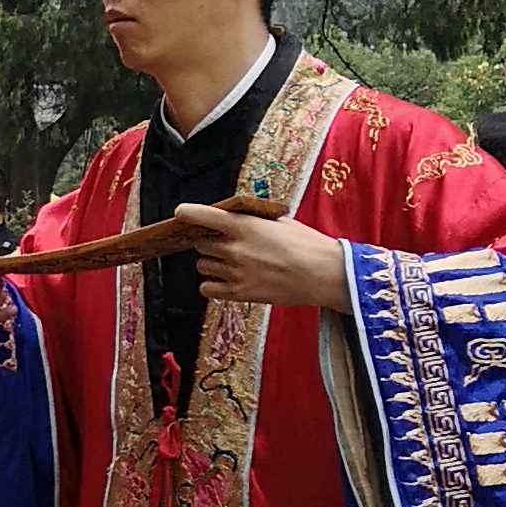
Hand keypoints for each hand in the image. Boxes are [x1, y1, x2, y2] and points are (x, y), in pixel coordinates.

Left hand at [189, 206, 351, 310]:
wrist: (324, 274)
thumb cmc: (307, 245)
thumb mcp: (281, 222)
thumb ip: (254, 220)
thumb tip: (237, 219)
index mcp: (245, 226)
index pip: (204, 216)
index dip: (189, 213)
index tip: (181, 213)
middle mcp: (235, 249)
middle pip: (200, 243)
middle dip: (208, 241)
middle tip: (224, 244)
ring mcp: (235, 272)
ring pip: (202, 266)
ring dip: (211, 263)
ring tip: (231, 264)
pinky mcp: (239, 293)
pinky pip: (207, 289)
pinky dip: (212, 285)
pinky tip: (226, 281)